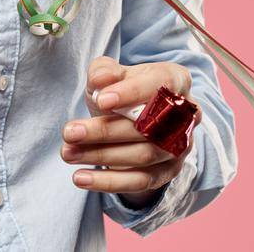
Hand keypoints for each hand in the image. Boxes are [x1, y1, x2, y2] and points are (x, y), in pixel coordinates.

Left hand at [62, 57, 193, 203]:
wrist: (131, 118)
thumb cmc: (121, 90)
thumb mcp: (111, 74)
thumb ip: (104, 71)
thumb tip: (101, 79)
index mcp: (176, 80)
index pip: (159, 85)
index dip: (131, 93)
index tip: (101, 100)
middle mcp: (186, 114)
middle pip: (147, 126)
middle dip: (105, 131)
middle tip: (69, 133)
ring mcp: (180, 145)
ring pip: (143, 155)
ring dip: (102, 156)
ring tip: (68, 153)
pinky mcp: (169, 171)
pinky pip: (141, 182)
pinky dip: (109, 182)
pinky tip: (81, 177)